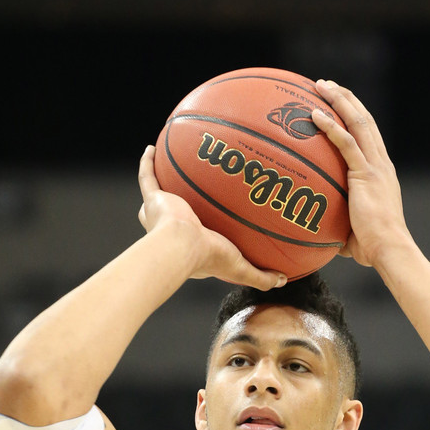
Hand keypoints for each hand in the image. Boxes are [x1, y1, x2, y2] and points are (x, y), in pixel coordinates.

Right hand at [137, 145, 285, 289]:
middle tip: (191, 192)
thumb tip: (283, 280)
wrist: (183, 246)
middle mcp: (172, 229)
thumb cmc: (209, 258)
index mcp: (191, 245)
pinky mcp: (154, 200)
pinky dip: (147, 164)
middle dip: (178, 206)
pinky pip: (147, 178)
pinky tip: (151, 148)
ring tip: (170, 166)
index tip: (217, 221)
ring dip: (162, 183)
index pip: (197, 237)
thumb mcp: (241, 269)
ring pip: (159, 196)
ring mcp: (161, 212)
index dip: (205, 231)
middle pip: (174, 215)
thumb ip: (261, 276)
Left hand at [312, 81, 409, 267]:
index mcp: (381, 172)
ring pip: (358, 122)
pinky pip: (346, 142)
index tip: (338, 103)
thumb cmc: (372, 247)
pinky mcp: (366, 173)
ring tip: (320, 86)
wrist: (389, 249)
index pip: (368, 136)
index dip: (354, 116)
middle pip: (364, 120)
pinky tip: (314, 114)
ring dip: (339, 101)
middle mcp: (381, 163)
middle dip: (346, 99)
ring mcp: (375, 166)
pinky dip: (330, 126)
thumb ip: (338, 222)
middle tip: (326, 85)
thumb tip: (318, 232)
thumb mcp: (353, 228)